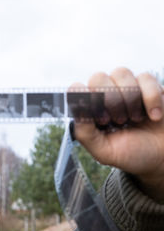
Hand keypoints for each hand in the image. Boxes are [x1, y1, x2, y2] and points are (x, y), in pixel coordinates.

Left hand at [72, 67, 163, 200]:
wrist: (162, 158)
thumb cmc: (132, 154)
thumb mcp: (104, 151)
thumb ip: (85, 133)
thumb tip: (77, 107)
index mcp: (90, 110)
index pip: (76, 89)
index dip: (87, 100)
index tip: (101, 120)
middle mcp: (105, 95)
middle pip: (97, 77)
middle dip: (110, 101)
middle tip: (119, 121)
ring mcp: (127, 88)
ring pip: (120, 73)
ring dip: (129, 99)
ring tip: (135, 119)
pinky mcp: (149, 86)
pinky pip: (145, 77)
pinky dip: (151, 98)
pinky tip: (154, 116)